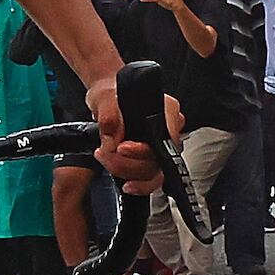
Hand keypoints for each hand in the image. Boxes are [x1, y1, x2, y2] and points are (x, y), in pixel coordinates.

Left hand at [85, 74, 181, 193]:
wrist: (106, 100)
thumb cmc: (111, 94)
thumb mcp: (105, 98)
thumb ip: (108, 116)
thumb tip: (112, 141)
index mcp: (167, 110)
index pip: (164, 139)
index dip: (142, 150)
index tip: (120, 148)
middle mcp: (169, 129)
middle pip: (158, 161)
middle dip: (127, 164)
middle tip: (105, 154)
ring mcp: (162, 145)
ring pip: (154, 173)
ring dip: (126, 172)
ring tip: (105, 158)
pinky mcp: (151, 158)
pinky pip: (149, 178)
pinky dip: (133, 180)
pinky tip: (119, 176)